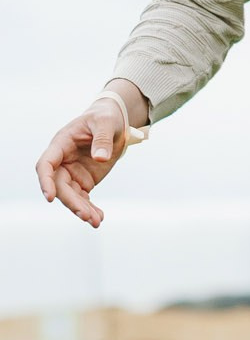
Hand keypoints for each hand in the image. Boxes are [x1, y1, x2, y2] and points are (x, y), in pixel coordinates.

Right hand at [33, 83, 146, 228]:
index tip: (49, 197)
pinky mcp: (84, 180)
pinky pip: (83, 198)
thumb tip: (100, 158)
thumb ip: (102, 139)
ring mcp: (72, 173)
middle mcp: (62, 161)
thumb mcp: (105, 122)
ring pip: (71, 196)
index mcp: (60, 144)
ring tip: (95, 221)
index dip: (45, 182)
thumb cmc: (105, 117)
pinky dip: (90, 208)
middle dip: (71, 202)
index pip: (46, 165)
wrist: (114, 122)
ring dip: (81, 210)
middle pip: (60, 186)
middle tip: (85, 216)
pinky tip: (98, 218)